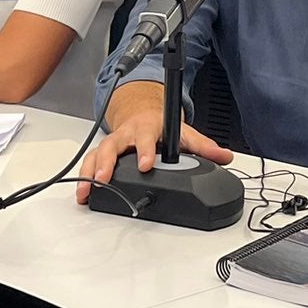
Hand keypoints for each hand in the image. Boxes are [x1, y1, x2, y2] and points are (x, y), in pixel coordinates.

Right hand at [76, 99, 231, 204]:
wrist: (142, 114)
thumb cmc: (160, 126)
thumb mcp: (184, 132)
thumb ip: (203, 146)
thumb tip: (225, 156)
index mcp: (146, 128)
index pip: (145, 138)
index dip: (144, 151)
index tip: (145, 164)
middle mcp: (126, 134)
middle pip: (112, 146)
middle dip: (107, 164)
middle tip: (104, 180)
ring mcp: (113, 143)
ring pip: (97, 154)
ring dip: (90, 173)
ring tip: (86, 191)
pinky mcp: (103, 153)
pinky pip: (91, 162)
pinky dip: (85, 176)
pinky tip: (83, 193)